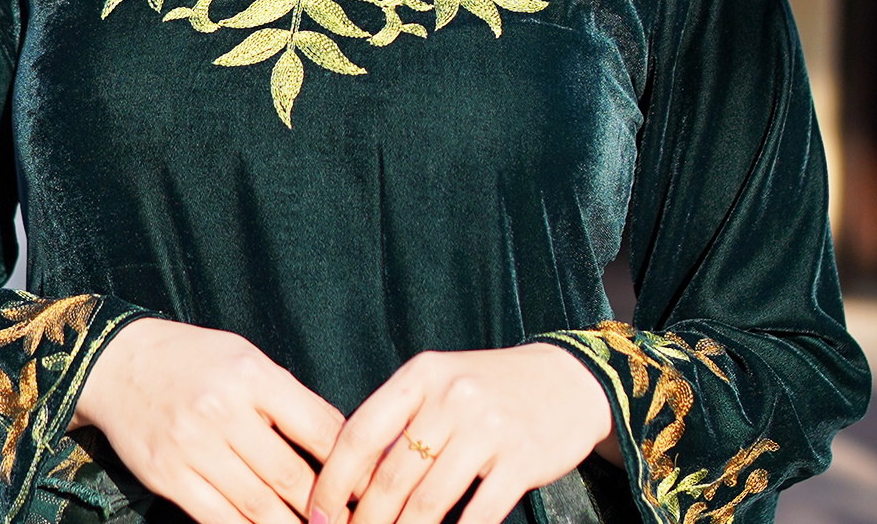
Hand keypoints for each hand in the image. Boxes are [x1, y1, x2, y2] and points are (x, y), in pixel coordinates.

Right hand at [73, 318, 344, 523]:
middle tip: (351, 521)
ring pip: (259, 509)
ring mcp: (194, 448)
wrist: (120, 363)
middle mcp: (224, 412)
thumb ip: (287, 399)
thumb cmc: (196, 359)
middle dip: (328, 510)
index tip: (372, 489)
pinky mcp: (170, 478)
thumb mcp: (247, 358)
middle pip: (292, 478)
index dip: (352, 466)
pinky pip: (220, 520)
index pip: (319, 428)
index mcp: (253, 375)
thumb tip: (338, 444)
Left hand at [308, 344, 615, 523]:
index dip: (333, 480)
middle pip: (391, 475)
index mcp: (422, 374)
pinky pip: (478, 516)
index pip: (360, 431)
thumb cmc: (487, 390)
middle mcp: (452, 395)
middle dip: (363, 522)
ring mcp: (489, 427)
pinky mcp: (522, 459)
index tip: (316, 515)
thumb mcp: (440, 386)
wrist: (566, 379)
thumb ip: (400, 423)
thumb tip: (349, 482)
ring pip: (429, 502)